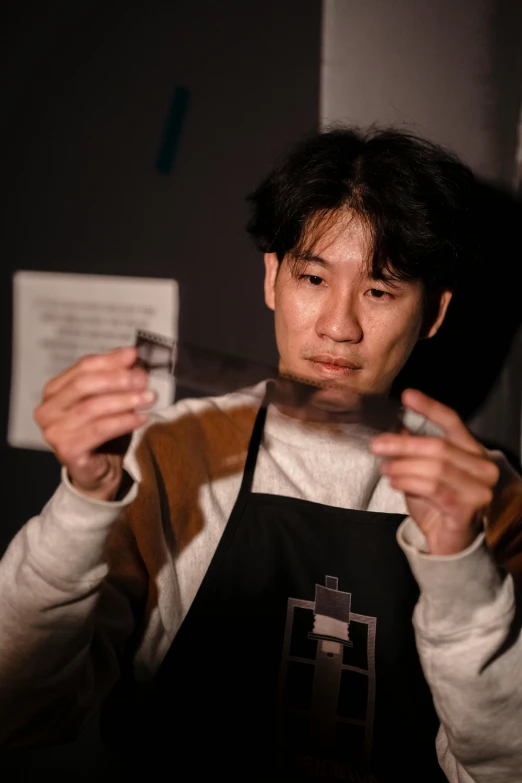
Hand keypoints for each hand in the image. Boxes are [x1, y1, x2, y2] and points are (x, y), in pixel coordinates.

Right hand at [34, 347, 154, 500]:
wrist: (98, 471)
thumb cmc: (103, 432)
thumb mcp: (108, 399)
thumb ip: (115, 377)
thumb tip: (131, 354)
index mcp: (55, 390)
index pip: (82, 367)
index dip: (110, 360)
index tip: (134, 356)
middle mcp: (48, 409)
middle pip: (84, 385)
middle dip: (117, 379)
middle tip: (143, 379)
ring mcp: (54, 431)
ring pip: (92, 407)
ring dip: (124, 400)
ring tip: (148, 398)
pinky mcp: (67, 450)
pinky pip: (99, 430)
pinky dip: (124, 421)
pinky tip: (142, 417)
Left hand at [370, 389, 499, 554]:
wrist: (448, 543)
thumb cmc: (436, 504)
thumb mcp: (421, 471)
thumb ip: (415, 449)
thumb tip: (397, 425)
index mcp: (472, 451)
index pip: (452, 422)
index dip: (429, 408)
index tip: (407, 396)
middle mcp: (482, 468)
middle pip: (439, 446)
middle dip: (403, 444)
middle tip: (377, 445)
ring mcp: (478, 490)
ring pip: (435, 468)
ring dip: (403, 466)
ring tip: (385, 469)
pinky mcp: (467, 509)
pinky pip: (433, 489)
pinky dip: (409, 482)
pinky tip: (394, 482)